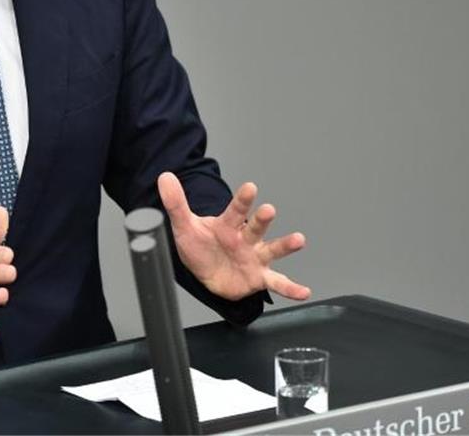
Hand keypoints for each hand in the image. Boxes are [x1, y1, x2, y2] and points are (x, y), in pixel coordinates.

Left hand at [157, 172, 310, 301]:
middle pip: (255, 227)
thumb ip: (176, 203)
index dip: (242, 200)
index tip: (250, 188)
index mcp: (228, 225)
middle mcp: (245, 239)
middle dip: (261, 219)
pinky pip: (277, 282)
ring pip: (272, 250)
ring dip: (285, 245)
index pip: (235, 210)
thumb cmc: (200, 248)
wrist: (207, 275)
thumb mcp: (185, 227)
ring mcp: (255, 257)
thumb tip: (165, 177)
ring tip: (298, 240)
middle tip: (268, 210)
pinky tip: (303, 291)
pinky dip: (291, 288)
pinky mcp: (259, 277)